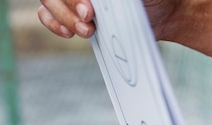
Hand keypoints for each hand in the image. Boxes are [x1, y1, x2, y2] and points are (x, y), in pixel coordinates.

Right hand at [38, 0, 180, 39]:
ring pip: (50, 1)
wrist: (163, 15)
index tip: (88, 10)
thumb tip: (103, 2)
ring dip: (63, 18)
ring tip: (87, 31)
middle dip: (68, 7)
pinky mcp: (73, 12)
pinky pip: (48, 15)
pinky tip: (68, 33)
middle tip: (88, 22)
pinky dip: (54, 23)